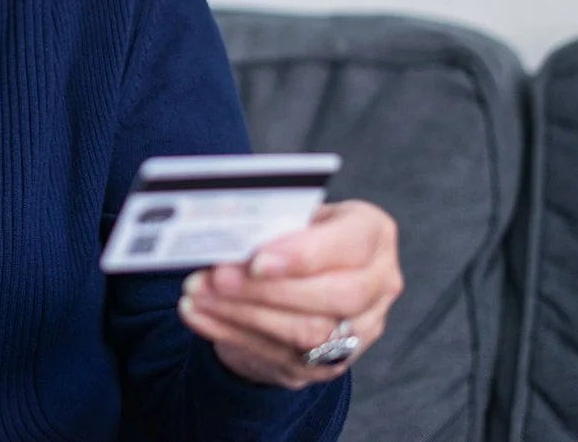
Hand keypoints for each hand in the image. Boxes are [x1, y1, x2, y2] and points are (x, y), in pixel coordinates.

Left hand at [177, 200, 402, 389]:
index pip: (350, 245)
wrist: (300, 277)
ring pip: (308, 332)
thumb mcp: (291, 215)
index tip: (256, 260)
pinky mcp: (331, 362)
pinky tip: (198, 314)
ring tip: (198, 294)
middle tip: (217, 278)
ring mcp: (360, 329)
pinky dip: (231, 332)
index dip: (303, 255)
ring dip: (243, 314)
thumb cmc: (295, 233)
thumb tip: (228, 230)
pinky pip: (281, 355)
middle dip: (268, 290)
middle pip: (335, 296)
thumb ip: (272, 220)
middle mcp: (379, 284)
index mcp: (373, 233)